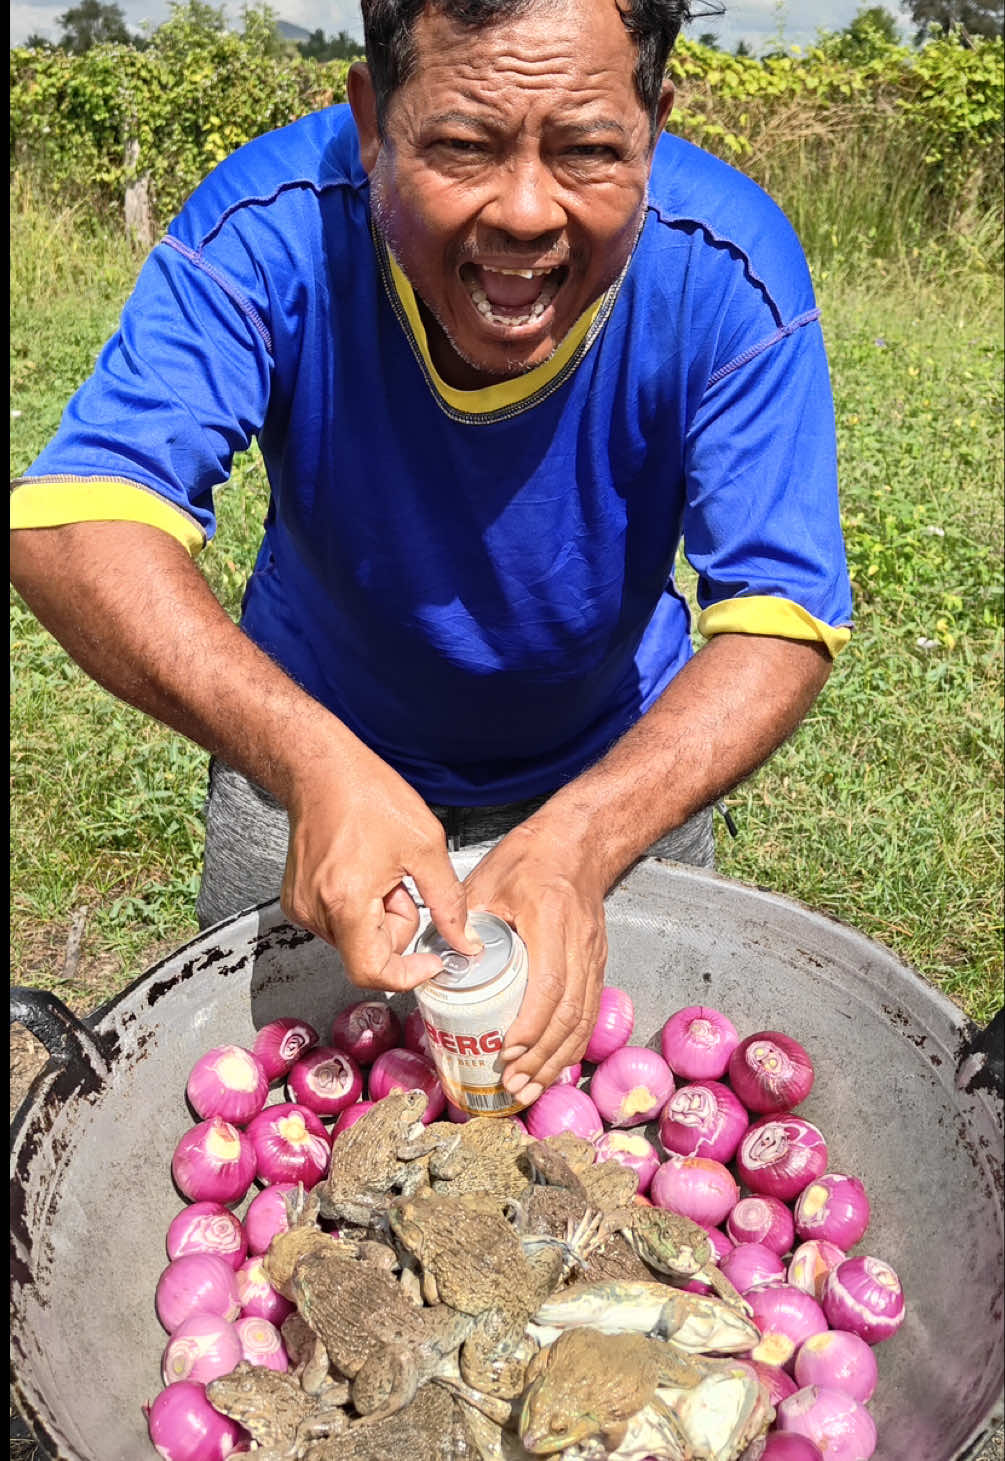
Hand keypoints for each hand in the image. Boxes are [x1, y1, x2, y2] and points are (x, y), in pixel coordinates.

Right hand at [280, 740, 480, 990]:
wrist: (321, 769)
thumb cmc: (366, 795)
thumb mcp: (425, 846)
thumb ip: (449, 901)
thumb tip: (463, 941)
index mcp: (347, 902)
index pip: (372, 971)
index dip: (407, 974)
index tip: (429, 961)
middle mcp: (317, 911)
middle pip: (370, 951)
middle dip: (397, 924)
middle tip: (401, 882)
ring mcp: (302, 907)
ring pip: (357, 937)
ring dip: (379, 914)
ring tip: (379, 870)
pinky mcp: (297, 900)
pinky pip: (340, 922)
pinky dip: (359, 906)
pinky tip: (362, 870)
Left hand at [462, 816, 607, 1103]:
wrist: (578, 842)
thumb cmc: (531, 856)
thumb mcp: (488, 879)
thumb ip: (464, 918)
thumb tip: (442, 963)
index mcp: (551, 919)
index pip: (549, 983)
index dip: (531, 1024)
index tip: (508, 1050)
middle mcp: (580, 942)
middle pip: (570, 1012)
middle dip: (542, 1056)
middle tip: (514, 1083)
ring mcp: (594, 954)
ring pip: (583, 1018)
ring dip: (558, 1058)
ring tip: (531, 1086)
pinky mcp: (597, 962)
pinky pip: (589, 1010)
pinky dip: (573, 1042)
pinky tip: (554, 1063)